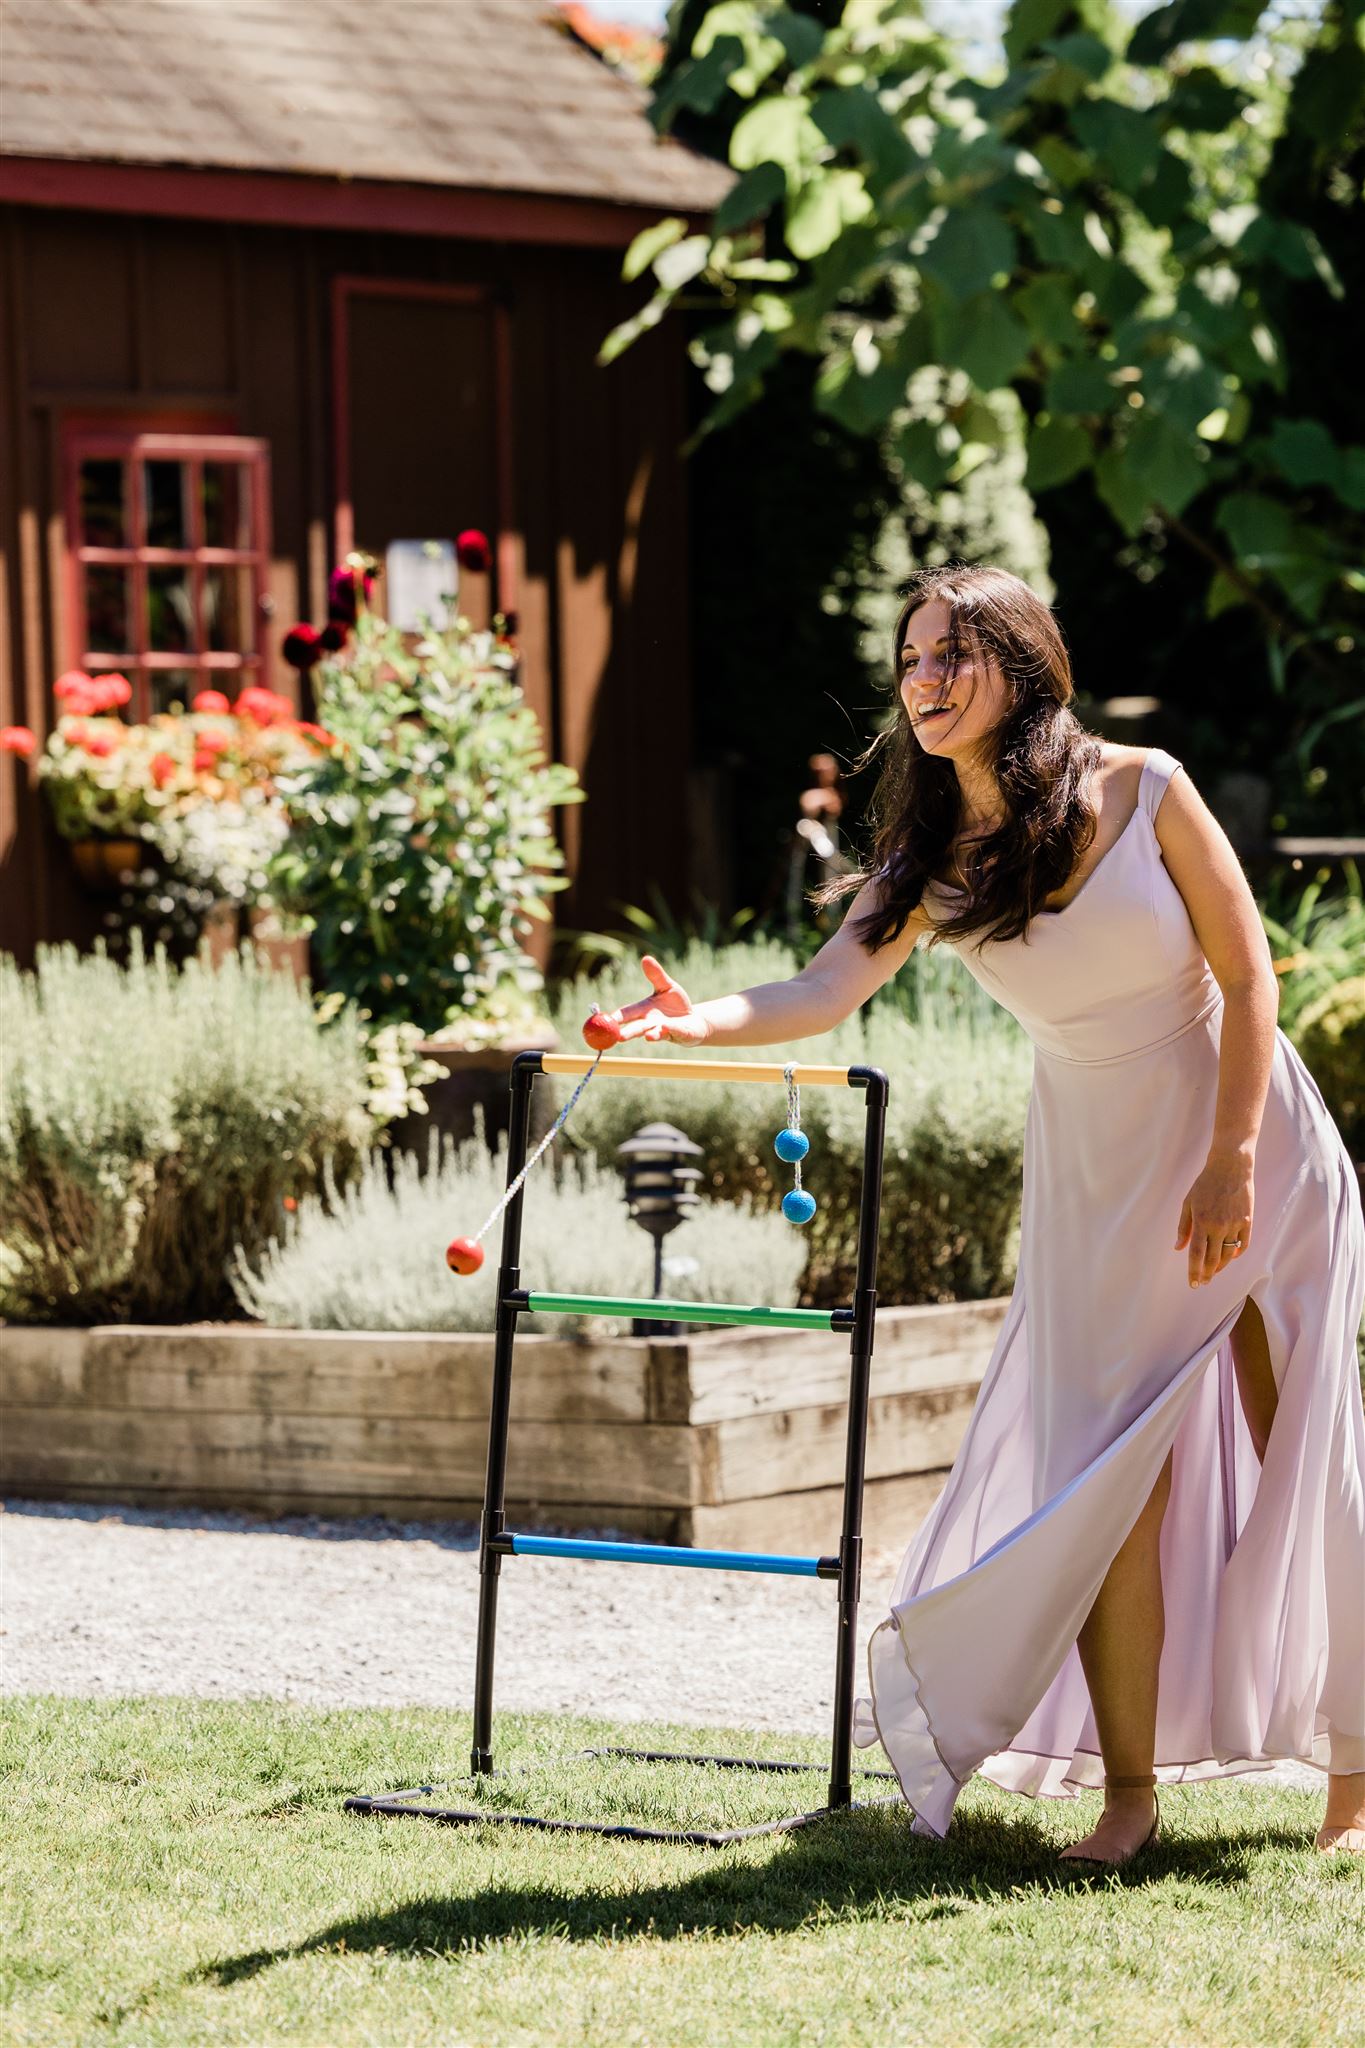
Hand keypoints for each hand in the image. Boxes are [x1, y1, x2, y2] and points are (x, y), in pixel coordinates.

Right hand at [583, 955, 710, 1047]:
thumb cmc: (676, 1004)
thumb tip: (646, 958)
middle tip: (617, 1037)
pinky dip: (672, 1030)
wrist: (694, 1019)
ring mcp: (665, 1030)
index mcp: (644, 1010)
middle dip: (628, 1032)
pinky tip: (667, 1028)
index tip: (605, 1019)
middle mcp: (651, 1023)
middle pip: (637, 1028)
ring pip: (655, 1034)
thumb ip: (656, 975)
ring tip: (647, 1036)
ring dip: (651, 1035)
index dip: (616, 1017)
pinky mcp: (680, 1033)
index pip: (627, 1014)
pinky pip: (675, 1032)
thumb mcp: (666, 986)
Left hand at [1174, 1151, 1253, 1286]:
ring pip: (1228, 1255)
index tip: (1193, 1284)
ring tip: (1213, 1272)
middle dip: (1207, 1274)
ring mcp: (1235, 1225)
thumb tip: (1178, 1248)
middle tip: (1203, 1282)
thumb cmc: (1205, 1184)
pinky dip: (1237, 1254)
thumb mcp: (1188, 1203)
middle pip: (1213, 1259)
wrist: (1231, 1168)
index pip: (1196, 1254)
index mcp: (1201, 1222)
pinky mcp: (1248, 1222)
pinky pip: (1243, 1244)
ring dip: (1220, 1267)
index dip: (1194, 1271)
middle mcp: (1219, 1226)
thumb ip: (1183, 1227)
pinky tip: (1230, 1257)